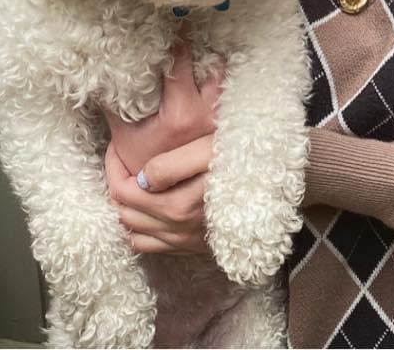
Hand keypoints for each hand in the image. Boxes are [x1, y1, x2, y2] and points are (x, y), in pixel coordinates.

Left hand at [103, 32, 224, 253]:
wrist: (279, 183)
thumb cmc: (245, 159)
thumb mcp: (212, 150)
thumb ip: (174, 164)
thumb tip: (143, 176)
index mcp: (181, 203)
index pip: (127, 189)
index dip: (114, 164)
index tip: (116, 144)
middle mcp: (180, 227)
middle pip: (125, 210)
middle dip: (114, 182)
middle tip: (116, 159)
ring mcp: (184, 240)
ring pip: (133, 230)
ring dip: (122, 206)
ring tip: (125, 180)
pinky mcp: (191, 247)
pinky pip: (147, 248)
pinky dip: (136, 232)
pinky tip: (139, 212)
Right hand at [104, 32, 223, 175]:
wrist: (169, 200)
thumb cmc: (143, 166)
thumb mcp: (124, 136)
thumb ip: (114, 104)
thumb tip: (96, 75)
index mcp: (181, 113)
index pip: (182, 61)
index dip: (179, 37)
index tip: (179, 18)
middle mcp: (207, 113)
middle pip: (212, 62)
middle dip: (203, 44)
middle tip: (197, 25)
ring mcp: (221, 120)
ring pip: (226, 77)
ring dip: (217, 61)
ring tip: (208, 46)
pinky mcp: (229, 127)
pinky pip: (232, 93)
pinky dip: (224, 79)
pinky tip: (216, 71)